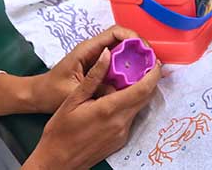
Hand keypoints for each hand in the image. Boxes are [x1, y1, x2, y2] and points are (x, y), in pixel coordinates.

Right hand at [24, 35, 160, 169]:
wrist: (56, 163)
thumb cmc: (59, 132)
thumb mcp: (73, 99)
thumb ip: (94, 76)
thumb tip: (107, 53)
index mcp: (110, 109)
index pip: (143, 88)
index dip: (154, 73)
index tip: (155, 61)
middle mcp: (121, 123)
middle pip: (146, 97)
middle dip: (149, 80)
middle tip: (143, 65)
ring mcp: (122, 133)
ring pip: (139, 107)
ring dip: (138, 92)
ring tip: (127, 79)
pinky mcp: (120, 140)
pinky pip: (130, 118)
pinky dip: (129, 105)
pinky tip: (116, 100)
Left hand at [28, 25, 144, 113]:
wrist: (37, 95)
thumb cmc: (51, 92)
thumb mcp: (73, 92)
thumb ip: (96, 87)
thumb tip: (119, 88)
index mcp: (87, 49)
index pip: (115, 33)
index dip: (133, 37)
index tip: (144, 50)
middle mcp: (94, 49)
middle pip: (123, 38)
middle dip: (139, 47)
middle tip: (152, 61)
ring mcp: (97, 57)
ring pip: (122, 49)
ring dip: (136, 56)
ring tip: (148, 68)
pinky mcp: (98, 66)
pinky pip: (118, 60)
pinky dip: (129, 66)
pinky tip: (137, 76)